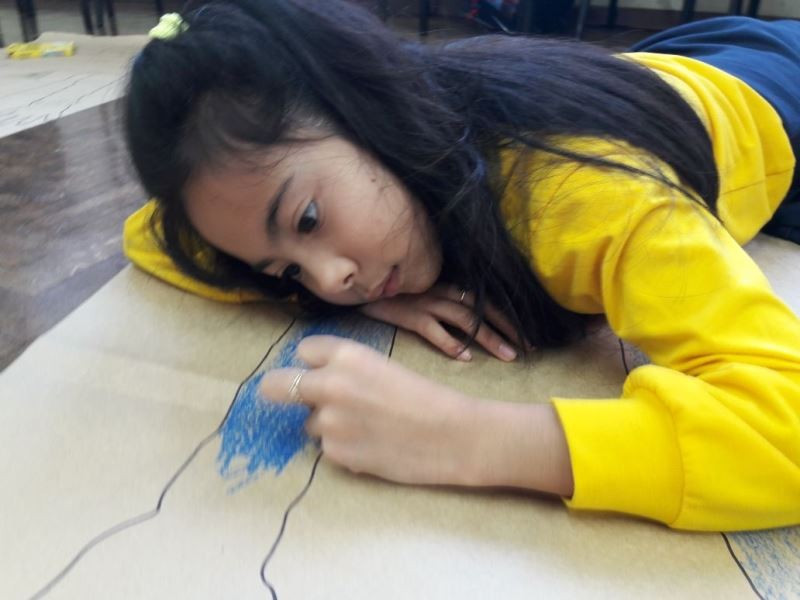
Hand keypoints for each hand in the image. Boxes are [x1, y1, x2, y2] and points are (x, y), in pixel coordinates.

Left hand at [259, 335, 486, 485]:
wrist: (455, 435)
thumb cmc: (427, 397)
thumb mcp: (384, 367)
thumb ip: (346, 370)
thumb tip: (314, 382)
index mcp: (346, 355)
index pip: (303, 351)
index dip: (313, 363)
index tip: (318, 371)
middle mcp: (329, 384)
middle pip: (276, 385)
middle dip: (279, 390)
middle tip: (290, 398)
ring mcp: (328, 422)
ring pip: (308, 422)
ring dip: (327, 425)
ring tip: (366, 428)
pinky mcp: (335, 453)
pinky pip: (327, 448)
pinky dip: (344, 448)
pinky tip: (373, 446)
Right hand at [358, 283, 528, 361]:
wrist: (363, 291)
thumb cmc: (396, 297)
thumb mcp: (426, 297)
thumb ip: (446, 309)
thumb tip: (471, 331)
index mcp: (449, 288)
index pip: (486, 303)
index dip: (509, 320)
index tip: (528, 340)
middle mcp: (442, 293)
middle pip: (482, 311)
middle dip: (507, 330)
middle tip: (526, 350)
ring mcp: (426, 303)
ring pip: (465, 319)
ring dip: (488, 338)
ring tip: (507, 356)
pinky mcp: (409, 315)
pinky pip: (433, 329)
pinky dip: (450, 343)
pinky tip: (465, 358)